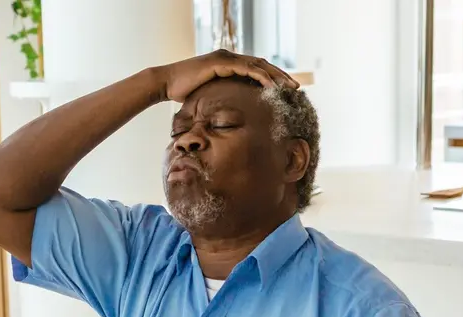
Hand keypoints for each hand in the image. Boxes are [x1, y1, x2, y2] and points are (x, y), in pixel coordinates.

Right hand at [155, 50, 298, 102]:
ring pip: (258, 65)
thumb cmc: (184, 92)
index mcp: (229, 63)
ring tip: (289, 87)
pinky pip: (246, 69)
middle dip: (280, 76)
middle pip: (262, 65)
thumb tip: (230, 114)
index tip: (286, 89)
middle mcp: (229, 57)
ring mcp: (226, 58)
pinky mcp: (221, 63)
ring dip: (276, 76)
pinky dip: (261, 76)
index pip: (257, 68)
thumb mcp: (208, 95)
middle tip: (296, 87)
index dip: (273, 78)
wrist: (167, 83)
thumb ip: (221, 98)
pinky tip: (271, 86)